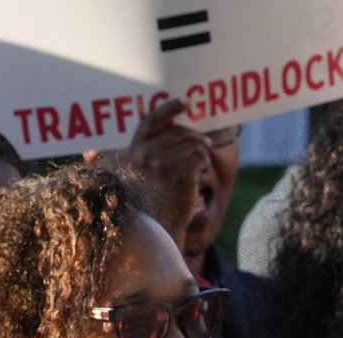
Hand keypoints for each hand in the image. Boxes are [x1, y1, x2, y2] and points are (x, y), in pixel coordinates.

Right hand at [90, 98, 210, 249]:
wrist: (153, 231)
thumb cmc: (149, 203)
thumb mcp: (140, 176)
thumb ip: (150, 153)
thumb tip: (173, 128)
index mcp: (135, 152)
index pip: (152, 120)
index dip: (170, 107)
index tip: (187, 101)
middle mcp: (146, 155)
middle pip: (180, 131)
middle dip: (197, 136)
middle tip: (206, 143)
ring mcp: (162, 165)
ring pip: (194, 144)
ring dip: (202, 152)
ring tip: (200, 163)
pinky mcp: (179, 175)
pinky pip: (200, 158)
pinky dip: (204, 164)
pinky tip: (199, 174)